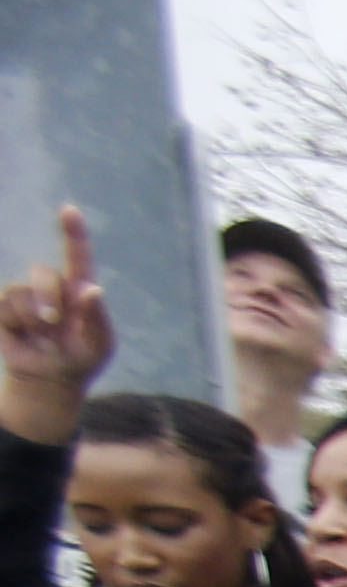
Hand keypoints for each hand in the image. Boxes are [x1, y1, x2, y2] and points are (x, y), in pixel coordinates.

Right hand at [0, 205, 117, 440]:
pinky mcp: (4, 305)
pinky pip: (4, 305)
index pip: (78, 256)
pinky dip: (14, 323)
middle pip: (43, 274)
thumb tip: (92, 289)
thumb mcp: (98, 345)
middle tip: (53, 323)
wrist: (50, 378)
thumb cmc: (82, 359)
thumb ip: (97, 318)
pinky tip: (22, 334)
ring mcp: (26, 294)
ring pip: (21, 294)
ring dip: (32, 320)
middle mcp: (52, 286)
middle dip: (47, 299)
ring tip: (42, 336)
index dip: (73, 232)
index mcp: (79, 289)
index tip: (68, 209)